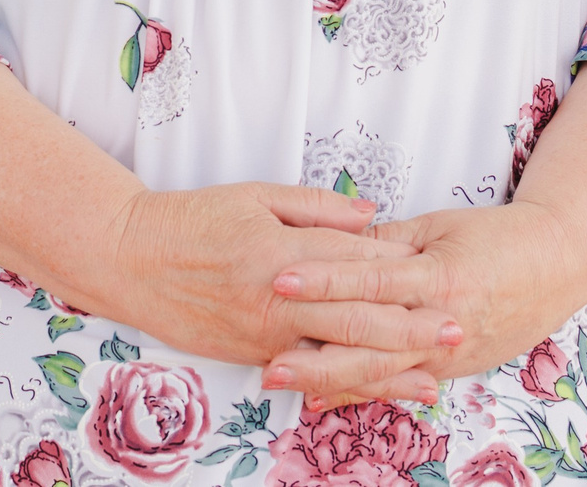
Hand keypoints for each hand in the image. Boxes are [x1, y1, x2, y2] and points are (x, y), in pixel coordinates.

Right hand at [99, 183, 458, 388]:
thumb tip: (370, 214)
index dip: (399, 265)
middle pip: (357, 317)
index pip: (354, 260)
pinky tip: (374, 391)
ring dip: (389, 369)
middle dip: (411, 326)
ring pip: (337, 357)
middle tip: (456, 326)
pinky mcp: (253, 356)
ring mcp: (266, 336)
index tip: (439, 265)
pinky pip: (309, 375)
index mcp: (282, 252)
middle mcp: (278, 301)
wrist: (129, 260)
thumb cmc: (190, 220)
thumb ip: (315, 206)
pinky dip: (346, 385)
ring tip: (432, 375)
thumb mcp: (253, 195)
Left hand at [266, 200, 586, 402]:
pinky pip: (397, 383)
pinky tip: (320, 400)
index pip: (371, 280)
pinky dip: (358, 393)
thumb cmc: (497, 237)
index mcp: (438, 276)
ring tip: (282, 380)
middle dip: (316, 352)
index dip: (324, 282)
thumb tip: (334, 241)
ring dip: (328, 380)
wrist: (557, 266)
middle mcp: (442, 321)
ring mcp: (447, 352)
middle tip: (266, 358)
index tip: (280, 281)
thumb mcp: (439, 226)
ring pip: (380, 371)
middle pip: (370, 340)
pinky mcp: (451, 369)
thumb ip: (386, 238)